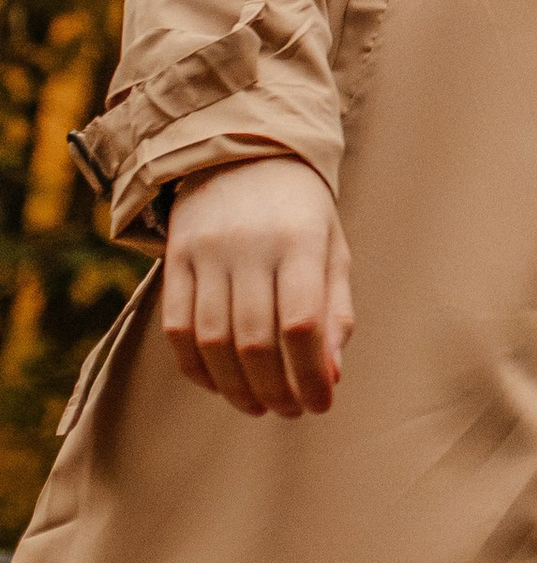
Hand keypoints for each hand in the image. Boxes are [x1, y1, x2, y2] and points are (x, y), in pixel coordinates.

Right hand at [163, 157, 353, 416]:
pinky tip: (221, 384)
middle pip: (255, 341)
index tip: (321, 403)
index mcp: (300, 239)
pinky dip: (197, 369)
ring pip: (213, 341)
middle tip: (291, 411)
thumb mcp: (331, 247)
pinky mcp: (174, 259)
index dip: (311, 373)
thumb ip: (335, 310)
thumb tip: (332, 375)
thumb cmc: (299, 210)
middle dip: (276, 389)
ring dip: (236, 388)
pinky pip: (177, 329)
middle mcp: (250, 245)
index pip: (302, 322)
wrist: (241, 151)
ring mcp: (206, 252)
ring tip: (260, 405)